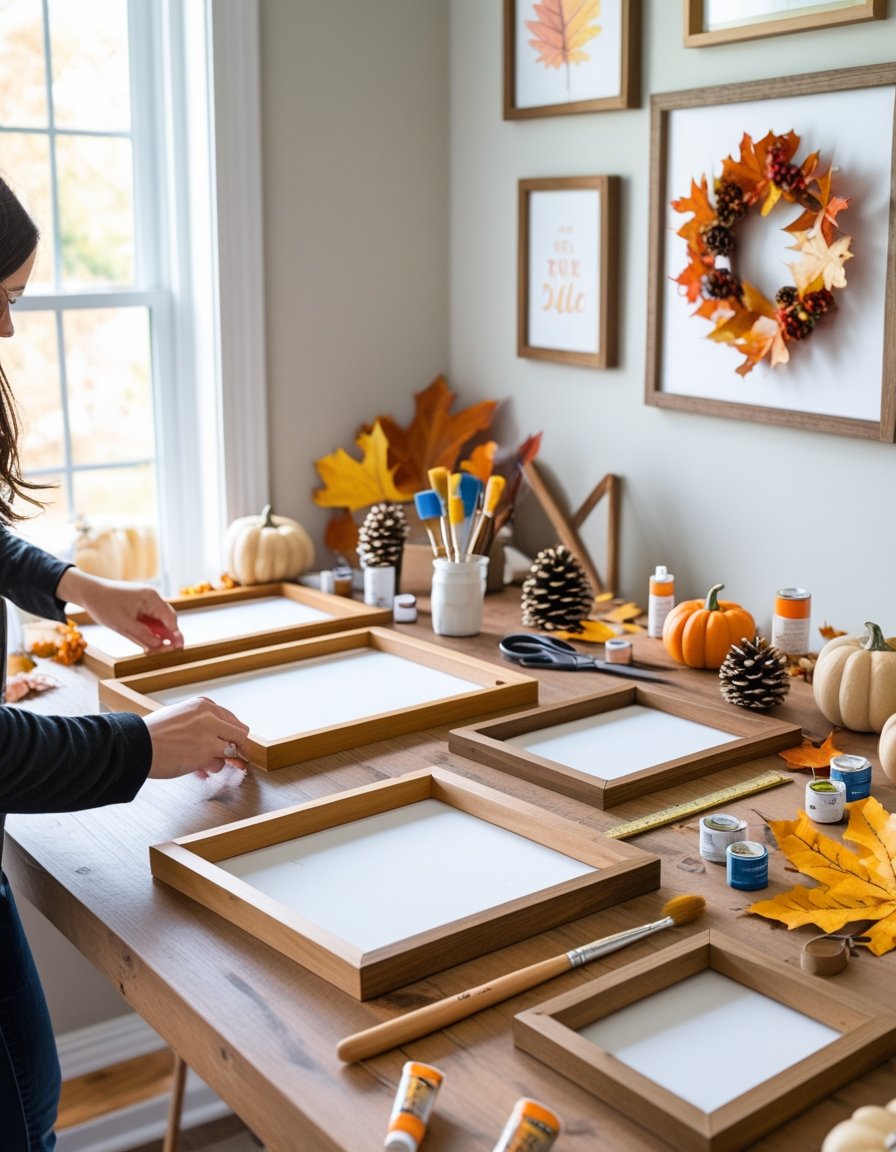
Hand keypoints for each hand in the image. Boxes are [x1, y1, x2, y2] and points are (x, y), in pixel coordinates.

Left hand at [56, 568, 183, 651]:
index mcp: (151, 598)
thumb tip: (160, 646)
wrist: (87, 591)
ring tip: (156, 650)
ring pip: (158, 620)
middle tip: (170, 651)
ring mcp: (145, 600)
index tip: (178, 648)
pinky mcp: (138, 604)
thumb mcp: (123, 625)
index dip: (175, 634)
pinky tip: (148, 642)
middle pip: (167, 618)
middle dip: (170, 635)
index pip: (170, 618)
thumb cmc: (104, 605)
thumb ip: (144, 636)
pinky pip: (149, 618)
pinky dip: (150, 630)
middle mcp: (151, 597)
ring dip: (159, 634)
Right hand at [143, 696, 250, 778]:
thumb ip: (202, 724)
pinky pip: (219, 765)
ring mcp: (210, 735)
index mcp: (203, 704)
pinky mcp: (206, 753)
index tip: (230, 742)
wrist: (137, 745)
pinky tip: (198, 769)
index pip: (231, 719)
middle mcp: (210, 716)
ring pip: (232, 750)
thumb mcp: (180, 716)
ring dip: (219, 760)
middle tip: (231, 757)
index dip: (231, 734)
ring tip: (201, 762)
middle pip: (240, 734)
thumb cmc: (153, 734)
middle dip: (236, 747)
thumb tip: (221, 739)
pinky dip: (210, 769)